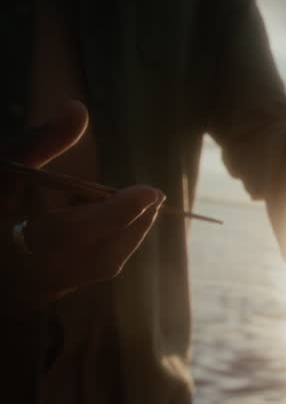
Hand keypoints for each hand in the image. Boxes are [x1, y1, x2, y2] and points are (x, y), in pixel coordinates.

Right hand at [1, 101, 163, 309]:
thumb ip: (37, 142)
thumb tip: (78, 108)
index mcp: (3, 244)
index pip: (68, 233)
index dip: (114, 213)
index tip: (150, 191)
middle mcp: (21, 278)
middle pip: (96, 258)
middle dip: (132, 225)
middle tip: (152, 196)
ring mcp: (33, 293)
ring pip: (96, 270)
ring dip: (123, 235)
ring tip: (131, 202)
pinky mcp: (42, 295)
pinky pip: (88, 274)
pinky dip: (106, 244)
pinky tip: (104, 218)